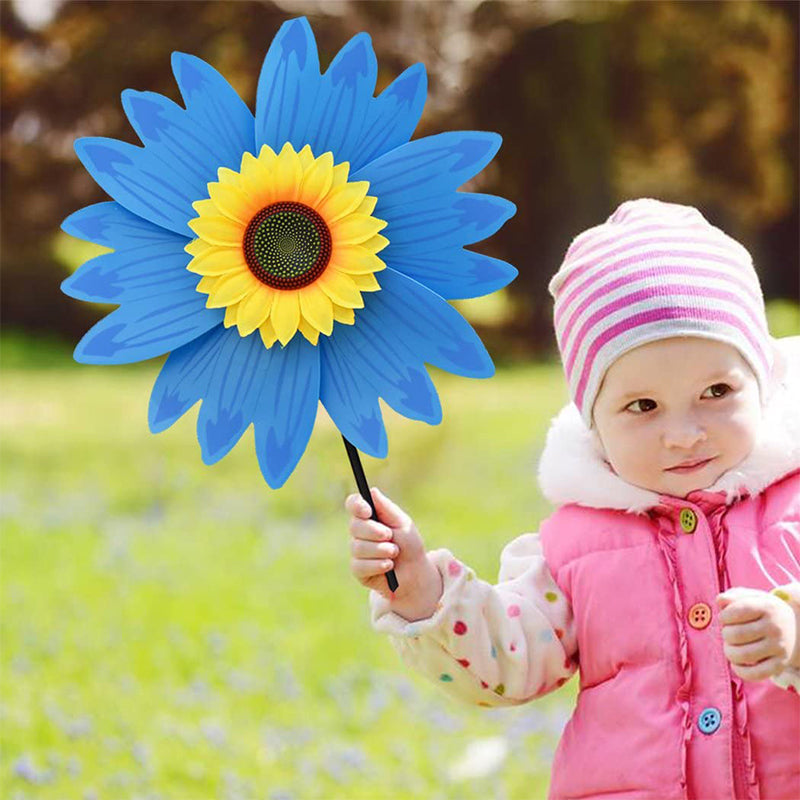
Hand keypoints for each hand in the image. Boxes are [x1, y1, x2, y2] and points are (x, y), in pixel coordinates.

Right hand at [345, 486, 441, 617]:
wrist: (415, 572)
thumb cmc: (409, 544)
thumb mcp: (402, 523)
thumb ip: (386, 508)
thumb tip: (372, 491)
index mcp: (369, 517)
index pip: (353, 505)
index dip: (356, 506)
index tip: (367, 511)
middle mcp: (359, 533)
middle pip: (354, 526)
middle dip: (373, 531)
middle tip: (389, 535)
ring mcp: (357, 551)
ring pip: (358, 547)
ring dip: (380, 550)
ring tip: (394, 553)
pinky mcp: (358, 570)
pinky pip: (360, 565)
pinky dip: (378, 565)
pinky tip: (389, 566)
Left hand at [716, 587, 798, 680]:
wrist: (796, 629)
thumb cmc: (765, 611)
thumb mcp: (754, 597)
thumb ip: (734, 595)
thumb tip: (719, 600)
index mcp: (768, 608)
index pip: (735, 612)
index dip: (724, 616)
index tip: (726, 618)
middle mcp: (775, 629)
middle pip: (735, 635)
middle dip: (725, 633)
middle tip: (729, 632)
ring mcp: (779, 648)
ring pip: (742, 655)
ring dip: (729, 651)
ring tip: (731, 646)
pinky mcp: (780, 666)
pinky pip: (754, 674)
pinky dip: (739, 670)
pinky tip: (737, 662)